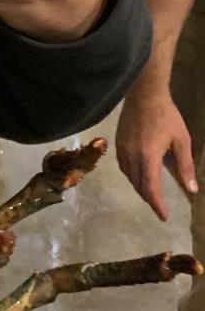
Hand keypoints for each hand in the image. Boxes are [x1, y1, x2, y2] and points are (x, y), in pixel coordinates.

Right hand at [117, 86, 197, 220]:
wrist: (144, 94)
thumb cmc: (167, 116)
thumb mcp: (182, 141)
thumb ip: (185, 166)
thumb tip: (192, 190)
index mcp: (148, 157)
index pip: (151, 188)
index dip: (157, 205)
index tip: (164, 216)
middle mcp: (132, 156)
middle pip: (138, 186)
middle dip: (149, 199)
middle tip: (160, 207)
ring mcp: (122, 149)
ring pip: (130, 177)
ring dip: (140, 188)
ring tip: (151, 193)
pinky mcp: (118, 143)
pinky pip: (124, 167)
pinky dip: (132, 176)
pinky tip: (139, 175)